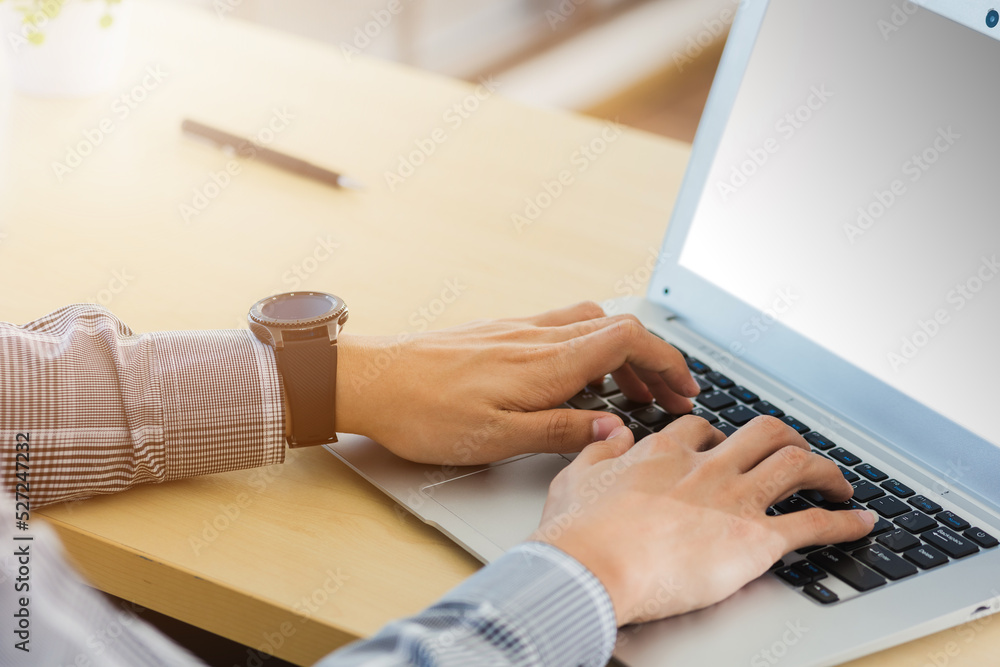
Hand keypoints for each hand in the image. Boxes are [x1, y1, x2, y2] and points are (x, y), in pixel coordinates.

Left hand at [334, 301, 699, 464]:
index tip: (684, 387)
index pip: (627, 340)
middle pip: (616, 329)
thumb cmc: (425, 413)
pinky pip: (560, 327)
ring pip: (589, 324)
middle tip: (669, 395)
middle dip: (653, 359)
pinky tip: (577, 375)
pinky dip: (588, 346)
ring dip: (621, 351)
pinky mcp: (499, 334)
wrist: (370, 380)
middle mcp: (536, 337)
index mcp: (545, 363)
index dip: (666, 360)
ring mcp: (517, 331)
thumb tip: (615, 429)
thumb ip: (561, 431)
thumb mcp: (497, 439)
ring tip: (630, 389)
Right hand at [530, 415, 874, 625]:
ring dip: (825, 469)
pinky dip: (845, 523)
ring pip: (796, 465)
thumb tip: (611, 431)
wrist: (591, 566)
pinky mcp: (755, 540)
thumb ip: (598, 449)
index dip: (717, 438)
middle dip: (784, 439)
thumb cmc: (579, 532)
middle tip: (794, 450)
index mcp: (664, 454)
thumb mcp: (575, 476)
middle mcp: (706, 468)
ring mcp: (734, 500)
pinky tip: (863, 523)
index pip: (701, 431)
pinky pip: (813, 524)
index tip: (722, 448)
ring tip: (838, 481)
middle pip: (762, 433)